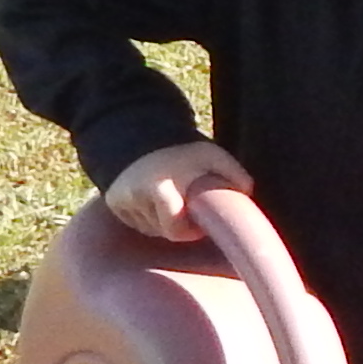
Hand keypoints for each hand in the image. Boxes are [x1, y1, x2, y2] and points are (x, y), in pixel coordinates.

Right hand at [103, 138, 252, 241]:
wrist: (142, 132)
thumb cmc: (183, 149)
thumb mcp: (212, 155)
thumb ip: (233, 173)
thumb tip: (248, 193)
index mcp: (161, 188)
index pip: (175, 230)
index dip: (189, 231)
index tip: (198, 220)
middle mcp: (138, 195)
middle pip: (162, 231)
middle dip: (177, 225)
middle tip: (185, 207)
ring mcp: (123, 200)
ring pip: (149, 228)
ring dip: (162, 220)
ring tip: (171, 198)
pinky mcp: (114, 202)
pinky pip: (135, 222)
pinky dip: (147, 216)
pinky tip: (154, 199)